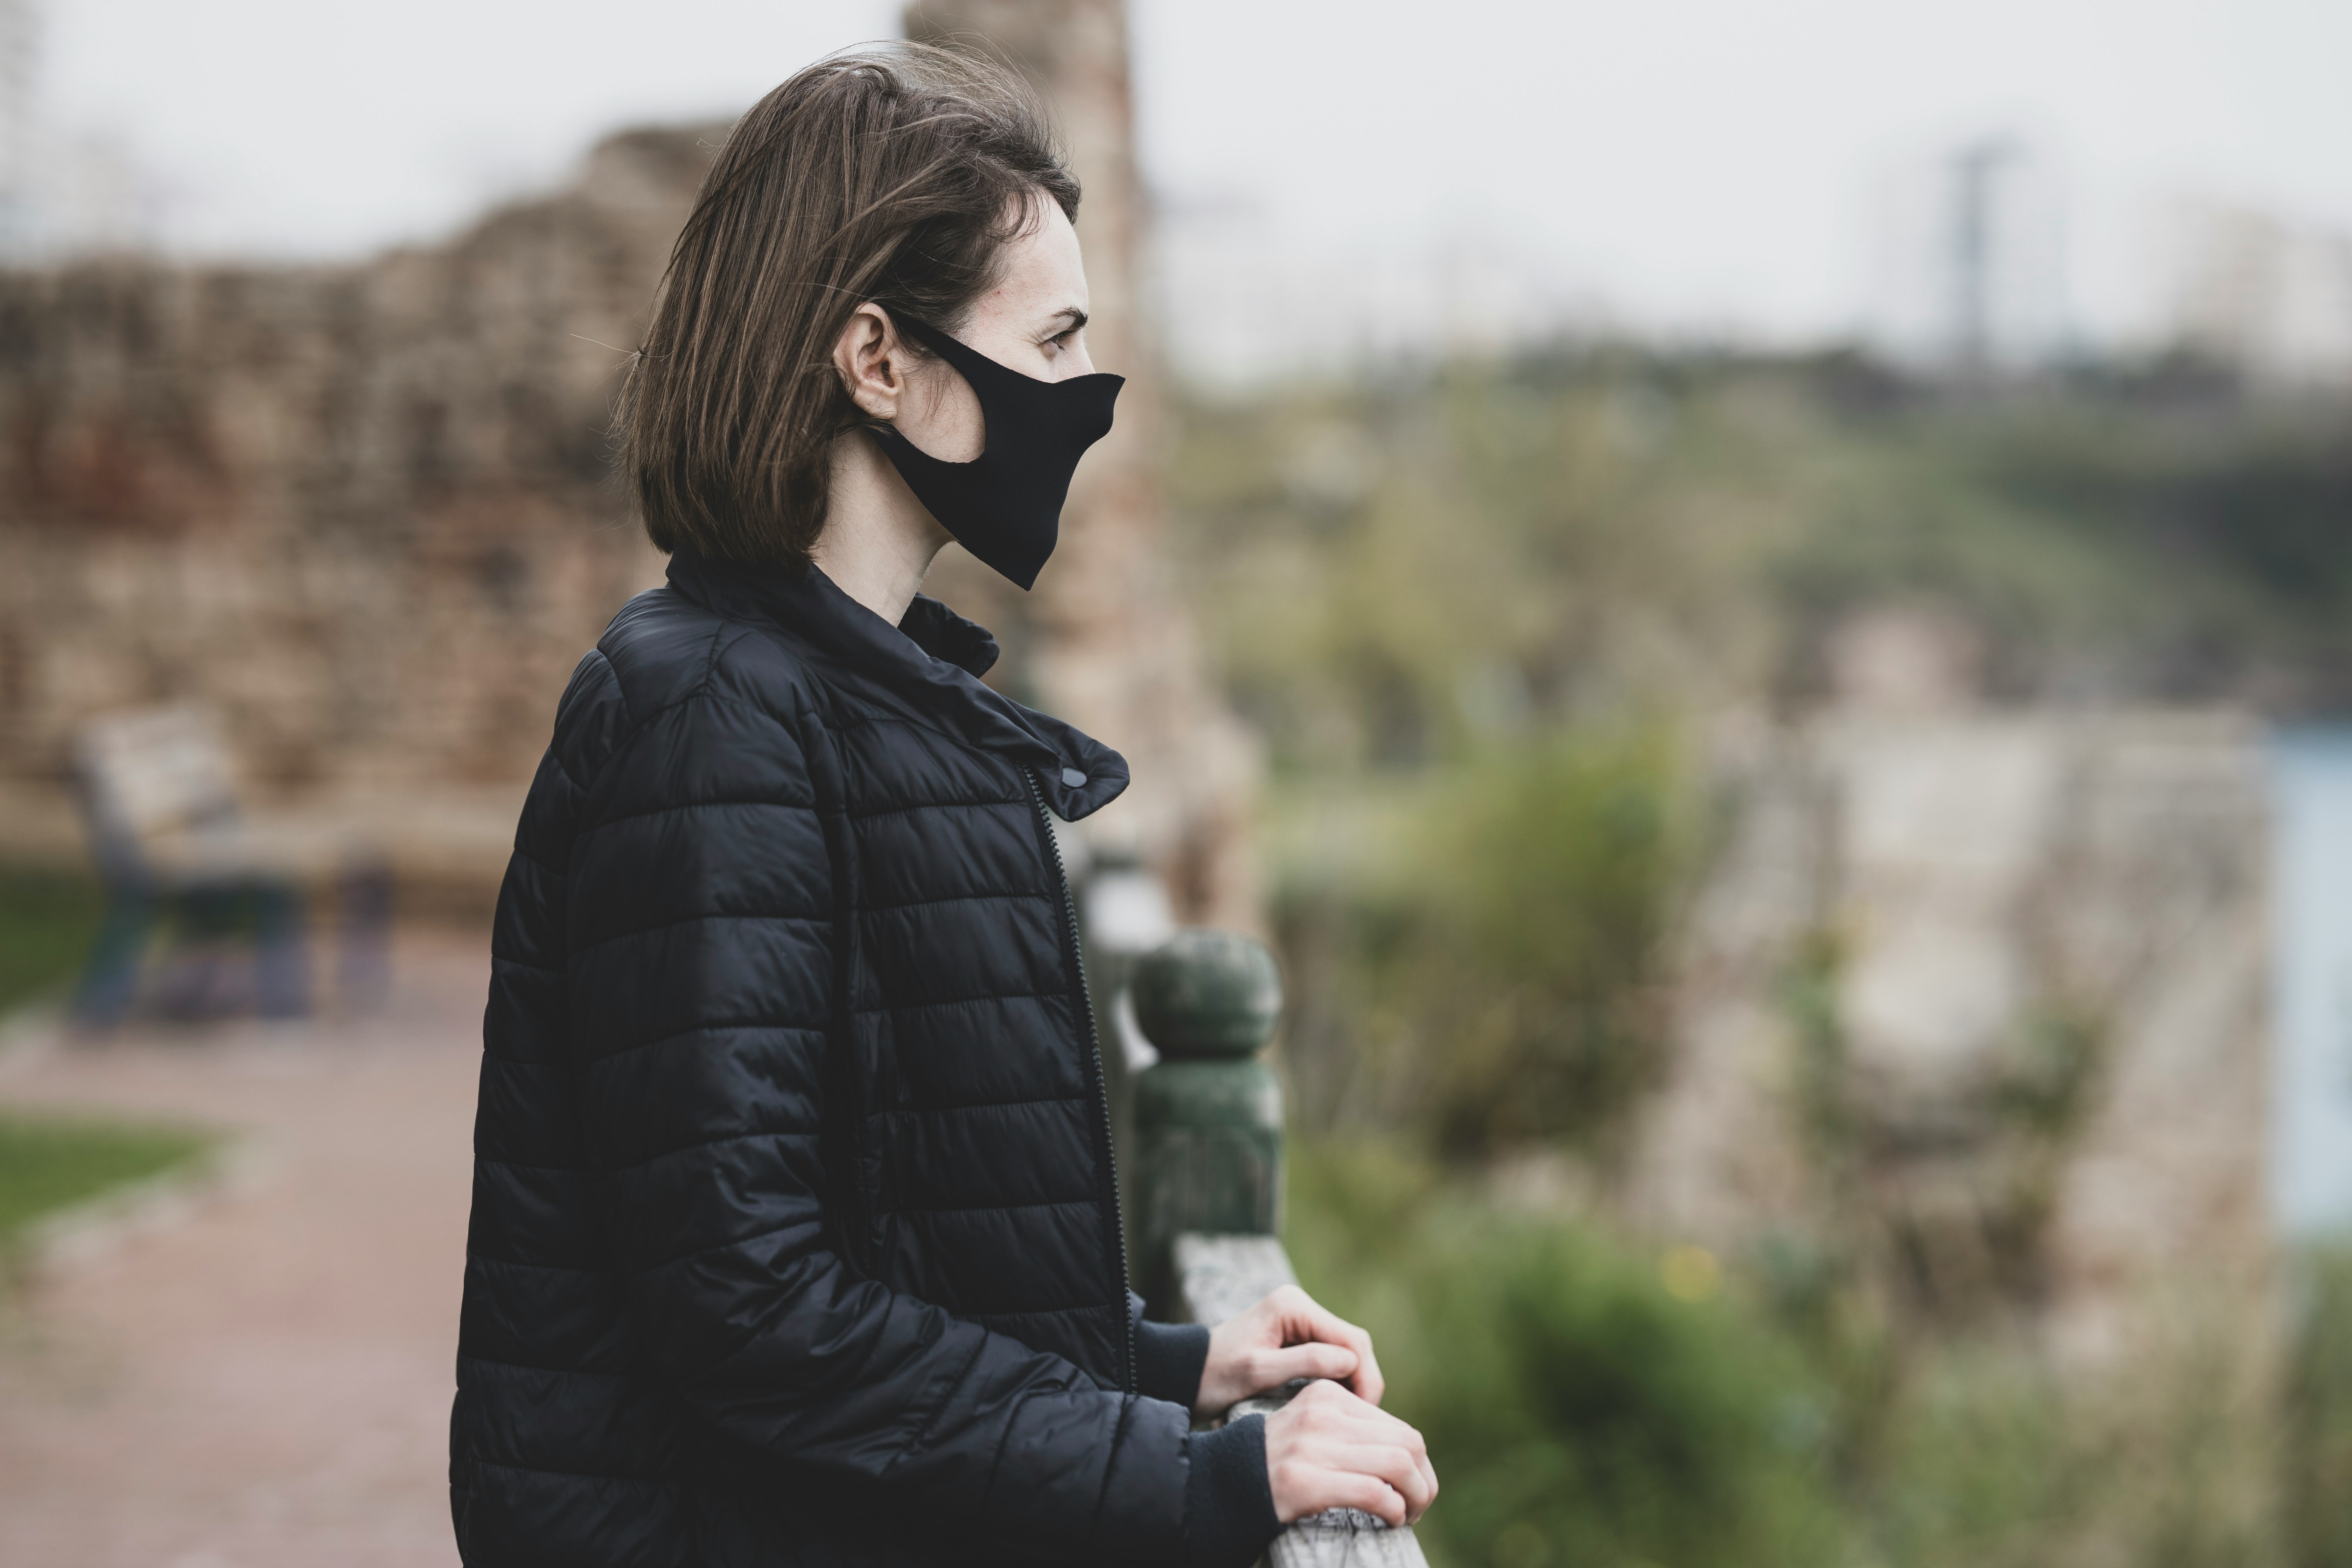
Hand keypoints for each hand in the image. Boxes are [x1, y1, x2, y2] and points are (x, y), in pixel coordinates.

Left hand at [1196, 1285, 1383, 1416]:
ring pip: (1345, 1353)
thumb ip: (1306, 1363)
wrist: (1183, 1374)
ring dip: (1352, 1384)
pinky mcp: (1295, 1338)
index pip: (1352, 1340)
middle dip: (1363, 1382)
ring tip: (1352, 1419)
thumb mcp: (1257, 1372)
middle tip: (1363, 1422)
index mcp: (1294, 1307)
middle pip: (1353, 1345)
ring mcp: (1298, 1322)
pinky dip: (1338, 1382)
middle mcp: (1300, 1307)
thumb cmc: (1214, 1376)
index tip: (1365, 1415)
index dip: (1366, 1377)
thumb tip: (1351, 1363)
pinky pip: (1330, 1358)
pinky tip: (1336, 1408)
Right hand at [1262, 1379, 1436, 1526]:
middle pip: (1406, 1443)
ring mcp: (1312, 1446)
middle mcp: (1322, 1414)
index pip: (1398, 1427)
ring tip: (1409, 1515)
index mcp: (1328, 1395)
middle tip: (1418, 1506)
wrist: (1223, 1480)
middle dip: (1424, 1481)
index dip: (1418, 1464)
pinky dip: (1393, 1510)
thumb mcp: (1313, 1427)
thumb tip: (1410, 1454)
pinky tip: (1390, 1520)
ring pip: (1398, 1465)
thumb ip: (1353, 1430)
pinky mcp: (1305, 1481)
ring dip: (1416, 1497)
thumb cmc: (1277, 1461)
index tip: (1413, 1488)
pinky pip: (1374, 1492)